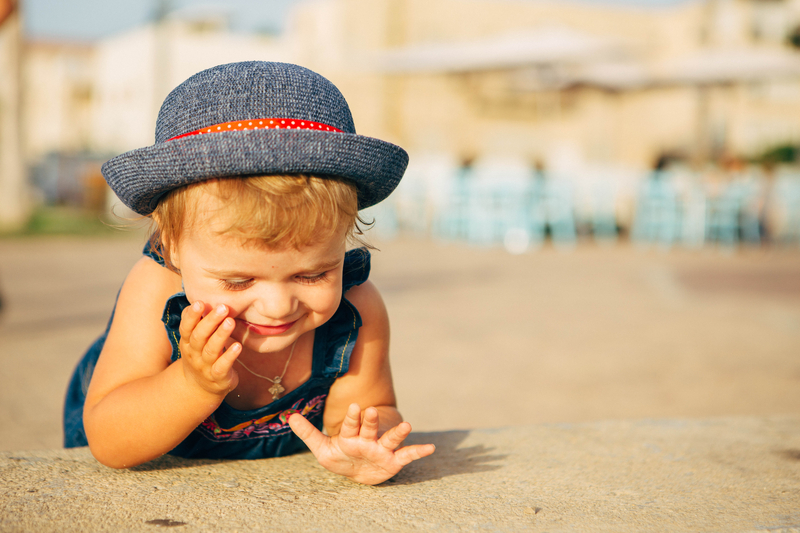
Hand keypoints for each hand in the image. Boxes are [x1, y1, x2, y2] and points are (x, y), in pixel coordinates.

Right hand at [178, 301, 240, 395]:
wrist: (199, 388)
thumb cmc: (200, 355)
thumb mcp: (193, 340)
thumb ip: (195, 323)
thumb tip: (196, 302)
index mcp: (187, 343)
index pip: (186, 328)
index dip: (191, 316)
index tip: (199, 302)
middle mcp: (194, 354)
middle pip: (199, 337)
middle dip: (210, 321)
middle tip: (223, 308)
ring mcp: (205, 366)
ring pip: (211, 350)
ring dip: (221, 335)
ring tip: (230, 322)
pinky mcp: (218, 377)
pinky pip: (222, 366)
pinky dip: (229, 356)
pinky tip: (238, 346)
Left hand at [288, 403, 435, 484]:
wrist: (357, 472)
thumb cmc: (341, 457)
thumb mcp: (323, 448)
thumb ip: (309, 433)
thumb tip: (290, 417)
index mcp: (351, 435)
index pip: (351, 424)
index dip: (352, 417)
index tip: (354, 406)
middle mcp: (368, 439)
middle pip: (369, 427)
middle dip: (370, 420)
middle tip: (370, 411)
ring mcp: (382, 449)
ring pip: (390, 438)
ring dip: (398, 433)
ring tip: (407, 425)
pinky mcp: (393, 461)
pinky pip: (407, 456)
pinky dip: (418, 452)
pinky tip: (430, 448)